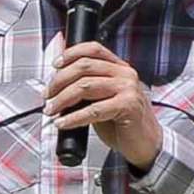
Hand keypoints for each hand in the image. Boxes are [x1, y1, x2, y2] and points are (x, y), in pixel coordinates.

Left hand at [45, 42, 161, 171]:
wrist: (146, 143)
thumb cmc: (123, 123)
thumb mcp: (103, 99)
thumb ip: (87, 89)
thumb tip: (57, 86)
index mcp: (119, 68)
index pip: (93, 49)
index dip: (71, 53)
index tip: (55, 65)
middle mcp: (125, 74)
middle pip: (84, 66)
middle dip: (59, 81)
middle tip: (47, 95)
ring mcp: (128, 89)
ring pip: (85, 86)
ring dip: (62, 99)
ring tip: (51, 110)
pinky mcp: (128, 106)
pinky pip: (93, 110)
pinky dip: (73, 118)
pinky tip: (62, 123)